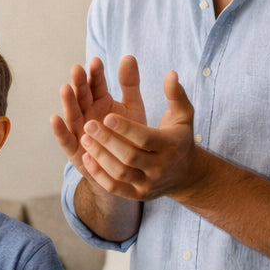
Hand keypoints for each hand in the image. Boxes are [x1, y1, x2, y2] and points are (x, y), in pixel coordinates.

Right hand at [51, 55, 146, 181]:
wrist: (130, 169)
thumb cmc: (130, 137)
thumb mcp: (133, 107)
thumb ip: (130, 84)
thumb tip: (129, 56)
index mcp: (100, 101)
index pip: (96, 84)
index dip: (96, 74)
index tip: (96, 61)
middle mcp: (87, 114)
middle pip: (81, 97)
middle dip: (79, 83)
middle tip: (77, 69)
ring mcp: (79, 131)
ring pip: (72, 115)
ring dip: (68, 102)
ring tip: (66, 88)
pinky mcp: (76, 151)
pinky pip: (66, 140)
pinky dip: (60, 130)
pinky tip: (55, 118)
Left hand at [80, 69, 199, 201]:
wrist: (186, 174)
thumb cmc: (179, 137)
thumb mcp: (182, 115)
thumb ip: (175, 95)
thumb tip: (170, 73)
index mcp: (170, 146)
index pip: (145, 138)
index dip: (126, 128)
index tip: (107, 116)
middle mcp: (160, 167)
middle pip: (130, 157)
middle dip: (107, 141)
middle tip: (88, 124)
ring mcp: (148, 184)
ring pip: (120, 173)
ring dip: (100, 156)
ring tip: (83, 138)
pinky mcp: (138, 195)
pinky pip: (115, 188)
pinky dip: (100, 174)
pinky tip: (86, 157)